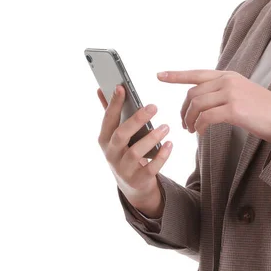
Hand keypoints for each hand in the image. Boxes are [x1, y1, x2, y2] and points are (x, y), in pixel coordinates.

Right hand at [97, 85, 172, 200]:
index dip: (113, 104)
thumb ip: (110, 113)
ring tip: (166, 126)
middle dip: (137, 120)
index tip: (121, 87)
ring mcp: (124, 168)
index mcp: (105, 139)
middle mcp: (112, 154)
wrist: (132, 184)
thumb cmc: (125, 150)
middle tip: (154, 106)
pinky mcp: (139, 179)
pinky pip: (151, 168)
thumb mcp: (115, 134)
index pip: (108, 119)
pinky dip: (161, 156)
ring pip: (135, 153)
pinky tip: (170, 144)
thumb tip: (100, 89)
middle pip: (121, 135)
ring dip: (151, 138)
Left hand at [157, 69, 270, 143]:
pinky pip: (206, 117)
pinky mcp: (235, 109)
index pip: (197, 73)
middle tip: (184, 124)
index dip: (176, 75)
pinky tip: (201, 133)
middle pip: (193, 93)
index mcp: (229, 76)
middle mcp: (229, 81)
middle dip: (184, 110)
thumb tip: (203, 101)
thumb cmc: (265, 111)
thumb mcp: (243, 94)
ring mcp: (232, 94)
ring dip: (190, 120)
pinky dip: (200, 126)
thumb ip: (224, 92)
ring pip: (197, 105)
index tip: (159, 75)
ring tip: (192, 131)